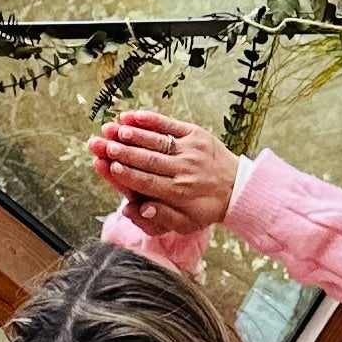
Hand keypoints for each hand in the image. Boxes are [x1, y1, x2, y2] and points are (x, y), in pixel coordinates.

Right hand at [88, 110, 238, 234]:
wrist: (238, 187)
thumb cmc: (205, 207)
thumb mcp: (186, 224)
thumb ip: (162, 217)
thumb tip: (141, 207)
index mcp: (179, 192)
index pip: (147, 182)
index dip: (127, 174)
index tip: (108, 166)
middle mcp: (185, 169)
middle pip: (148, 159)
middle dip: (123, 152)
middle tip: (102, 145)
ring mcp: (191, 149)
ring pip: (157, 141)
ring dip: (133, 134)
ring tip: (113, 129)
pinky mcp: (196, 133)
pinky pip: (170, 124)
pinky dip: (150, 119)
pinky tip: (131, 116)